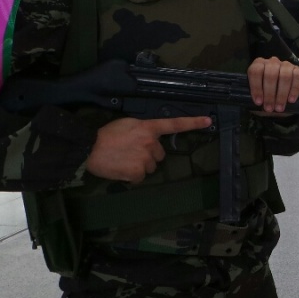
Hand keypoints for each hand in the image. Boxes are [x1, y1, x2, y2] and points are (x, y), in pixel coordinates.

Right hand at [88, 115, 211, 183]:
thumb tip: (151, 138)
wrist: (90, 148)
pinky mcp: (138, 172)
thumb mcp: (128, 125)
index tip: (208, 121)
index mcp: (148, 128)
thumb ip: (143, 130)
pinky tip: (121, 169)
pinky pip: (140, 177)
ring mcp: (146, 158)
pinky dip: (132, 176)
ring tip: (124, 160)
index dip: (193, 123)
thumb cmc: (106, 135)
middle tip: (131, 151)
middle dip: (149, 154)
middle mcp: (151, 142)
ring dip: (141, 165)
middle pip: (160, 154)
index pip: (174, 124)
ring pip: (151, 166)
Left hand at [248, 56, 298, 114]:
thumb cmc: (266, 93)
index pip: (256, 72)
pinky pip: (298, 77)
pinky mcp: (297, 69)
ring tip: (279, 107)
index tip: (259, 102)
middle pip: (271, 75)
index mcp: (259, 64)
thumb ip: (258, 96)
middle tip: (270, 108)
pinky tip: (291, 100)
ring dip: (282, 94)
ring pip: (285, 76)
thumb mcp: (259, 94)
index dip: (256, 87)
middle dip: (270, 94)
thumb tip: (260, 103)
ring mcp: (286, 65)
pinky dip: (294, 90)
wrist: (281, 92)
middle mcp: (272, 62)